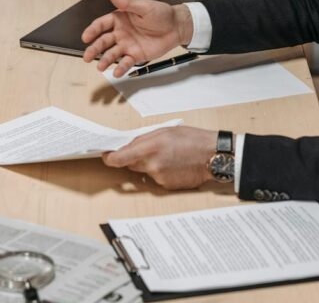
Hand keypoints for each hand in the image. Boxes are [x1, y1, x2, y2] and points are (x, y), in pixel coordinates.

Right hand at [81, 0, 193, 76]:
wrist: (176, 26)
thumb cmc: (161, 13)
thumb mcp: (143, 6)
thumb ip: (126, 3)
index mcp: (119, 19)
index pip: (101, 25)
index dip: (92, 31)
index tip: (86, 37)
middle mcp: (120, 33)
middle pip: (103, 41)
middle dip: (94, 49)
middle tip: (87, 56)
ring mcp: (127, 45)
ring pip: (112, 54)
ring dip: (105, 60)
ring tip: (100, 67)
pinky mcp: (136, 55)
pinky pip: (126, 62)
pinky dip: (121, 68)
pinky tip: (117, 72)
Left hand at [102, 126, 218, 189]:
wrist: (213, 155)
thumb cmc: (192, 139)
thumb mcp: (165, 131)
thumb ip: (144, 139)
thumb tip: (128, 146)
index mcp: (150, 147)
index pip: (119, 158)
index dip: (109, 158)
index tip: (106, 156)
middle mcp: (152, 164)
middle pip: (130, 164)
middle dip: (133, 158)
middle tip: (147, 150)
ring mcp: (159, 177)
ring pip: (144, 172)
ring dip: (149, 165)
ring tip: (168, 156)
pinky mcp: (167, 186)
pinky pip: (156, 179)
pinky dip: (160, 172)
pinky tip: (174, 165)